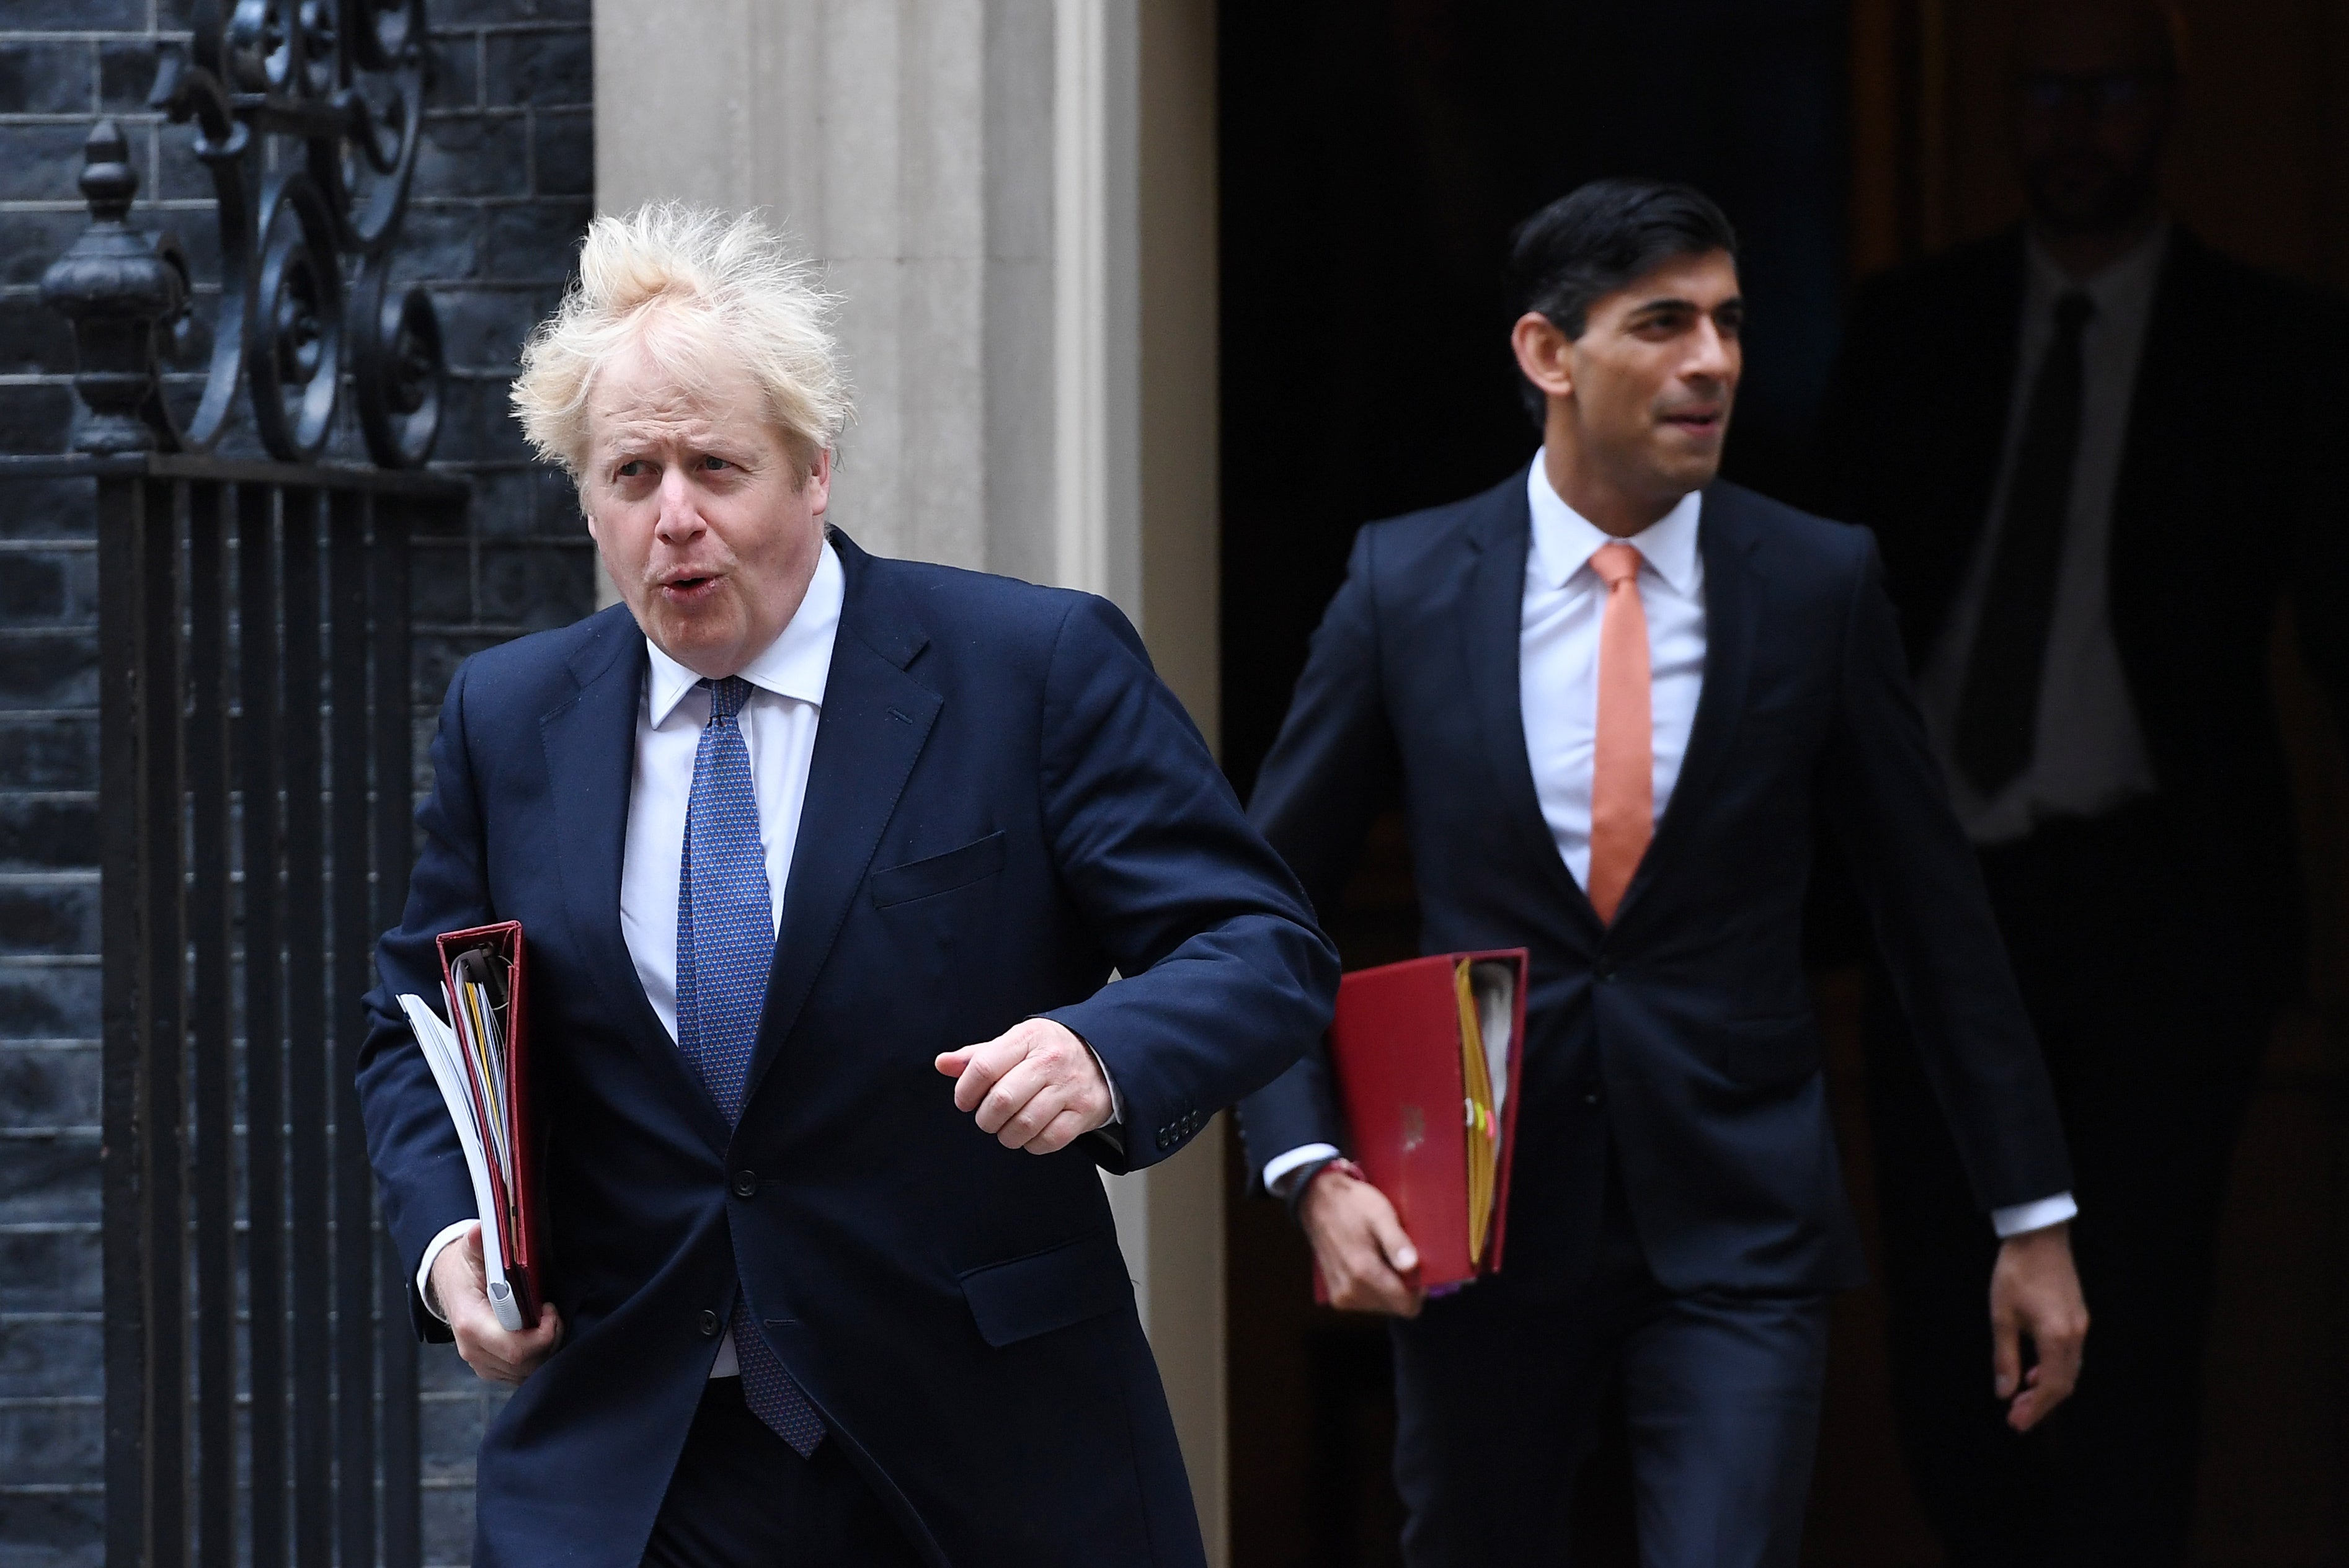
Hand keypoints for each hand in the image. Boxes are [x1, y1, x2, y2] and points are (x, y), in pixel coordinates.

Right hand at [430, 1222, 562, 1384]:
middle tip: (553, 1313)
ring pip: (524, 1372)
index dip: (543, 1334)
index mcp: (471, 1325)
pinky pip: (519, 1373)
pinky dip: (535, 1356)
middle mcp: (473, 1350)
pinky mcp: (490, 1367)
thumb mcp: (471, 1251)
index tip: (550, 1309)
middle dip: (548, 1340)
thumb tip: (479, 1230)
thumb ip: (480, 1243)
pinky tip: (538, 1333)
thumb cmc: (465, 1267)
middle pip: (525, 1363)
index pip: (515, 1348)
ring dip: (544, 1349)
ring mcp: (481, 1363)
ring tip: (546, 1321)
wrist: (448, 1282)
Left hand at [935, 1019, 1113, 1154]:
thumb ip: (977, 1056)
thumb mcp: (1015, 1043)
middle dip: (985, 1118)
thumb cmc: (1048, 1052)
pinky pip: (1049, 1140)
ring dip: (1007, 1135)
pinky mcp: (1084, 1112)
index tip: (965, 1101)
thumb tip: (942, 1063)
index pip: (984, 1066)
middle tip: (987, 1119)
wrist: (1103, 1057)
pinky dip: (1032, 1144)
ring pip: (1024, 1124)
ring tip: (1006, 1129)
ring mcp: (1070, 1087)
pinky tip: (1030, 1135)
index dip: (965, 1091)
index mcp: (1029, 1037)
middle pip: (1002, 1099)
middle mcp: (1050, 1061)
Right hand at [1299, 1166, 1425, 1317]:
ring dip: (1389, 1287)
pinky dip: (1375, 1288)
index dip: (1419, 1290)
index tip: (1418, 1268)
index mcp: (1363, 1272)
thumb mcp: (1380, 1214)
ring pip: (1383, 1306)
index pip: (1406, 1305)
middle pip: (1396, 1307)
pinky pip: (1368, 1302)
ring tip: (1382, 1257)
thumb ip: (1396, 1242)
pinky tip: (1371, 1264)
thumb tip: (1412, 1266)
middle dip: (1403, 1287)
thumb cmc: (1353, 1205)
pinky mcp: (1337, 1297)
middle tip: (1398, 1257)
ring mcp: (1341, 1297)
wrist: (1318, 1201)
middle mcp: (1350, 1291)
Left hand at [1989, 1222, 2088, 1431]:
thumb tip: (2004, 1393)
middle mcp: (2075, 1335)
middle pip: (2063, 1383)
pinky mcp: (2078, 1317)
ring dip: (2047, 1387)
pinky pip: (2069, 1354)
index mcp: (2057, 1337)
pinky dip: (2053, 1369)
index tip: (2016, 1423)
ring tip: (2022, 1399)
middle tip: (2017, 1418)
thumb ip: (2005, 1357)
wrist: (2038, 1236)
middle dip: (2041, 1404)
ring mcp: (2080, 1325)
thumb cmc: (2016, 1273)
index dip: (2035, 1409)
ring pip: (2068, 1370)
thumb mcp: (2002, 1316)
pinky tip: (2034, 1371)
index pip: (2050, 1386)